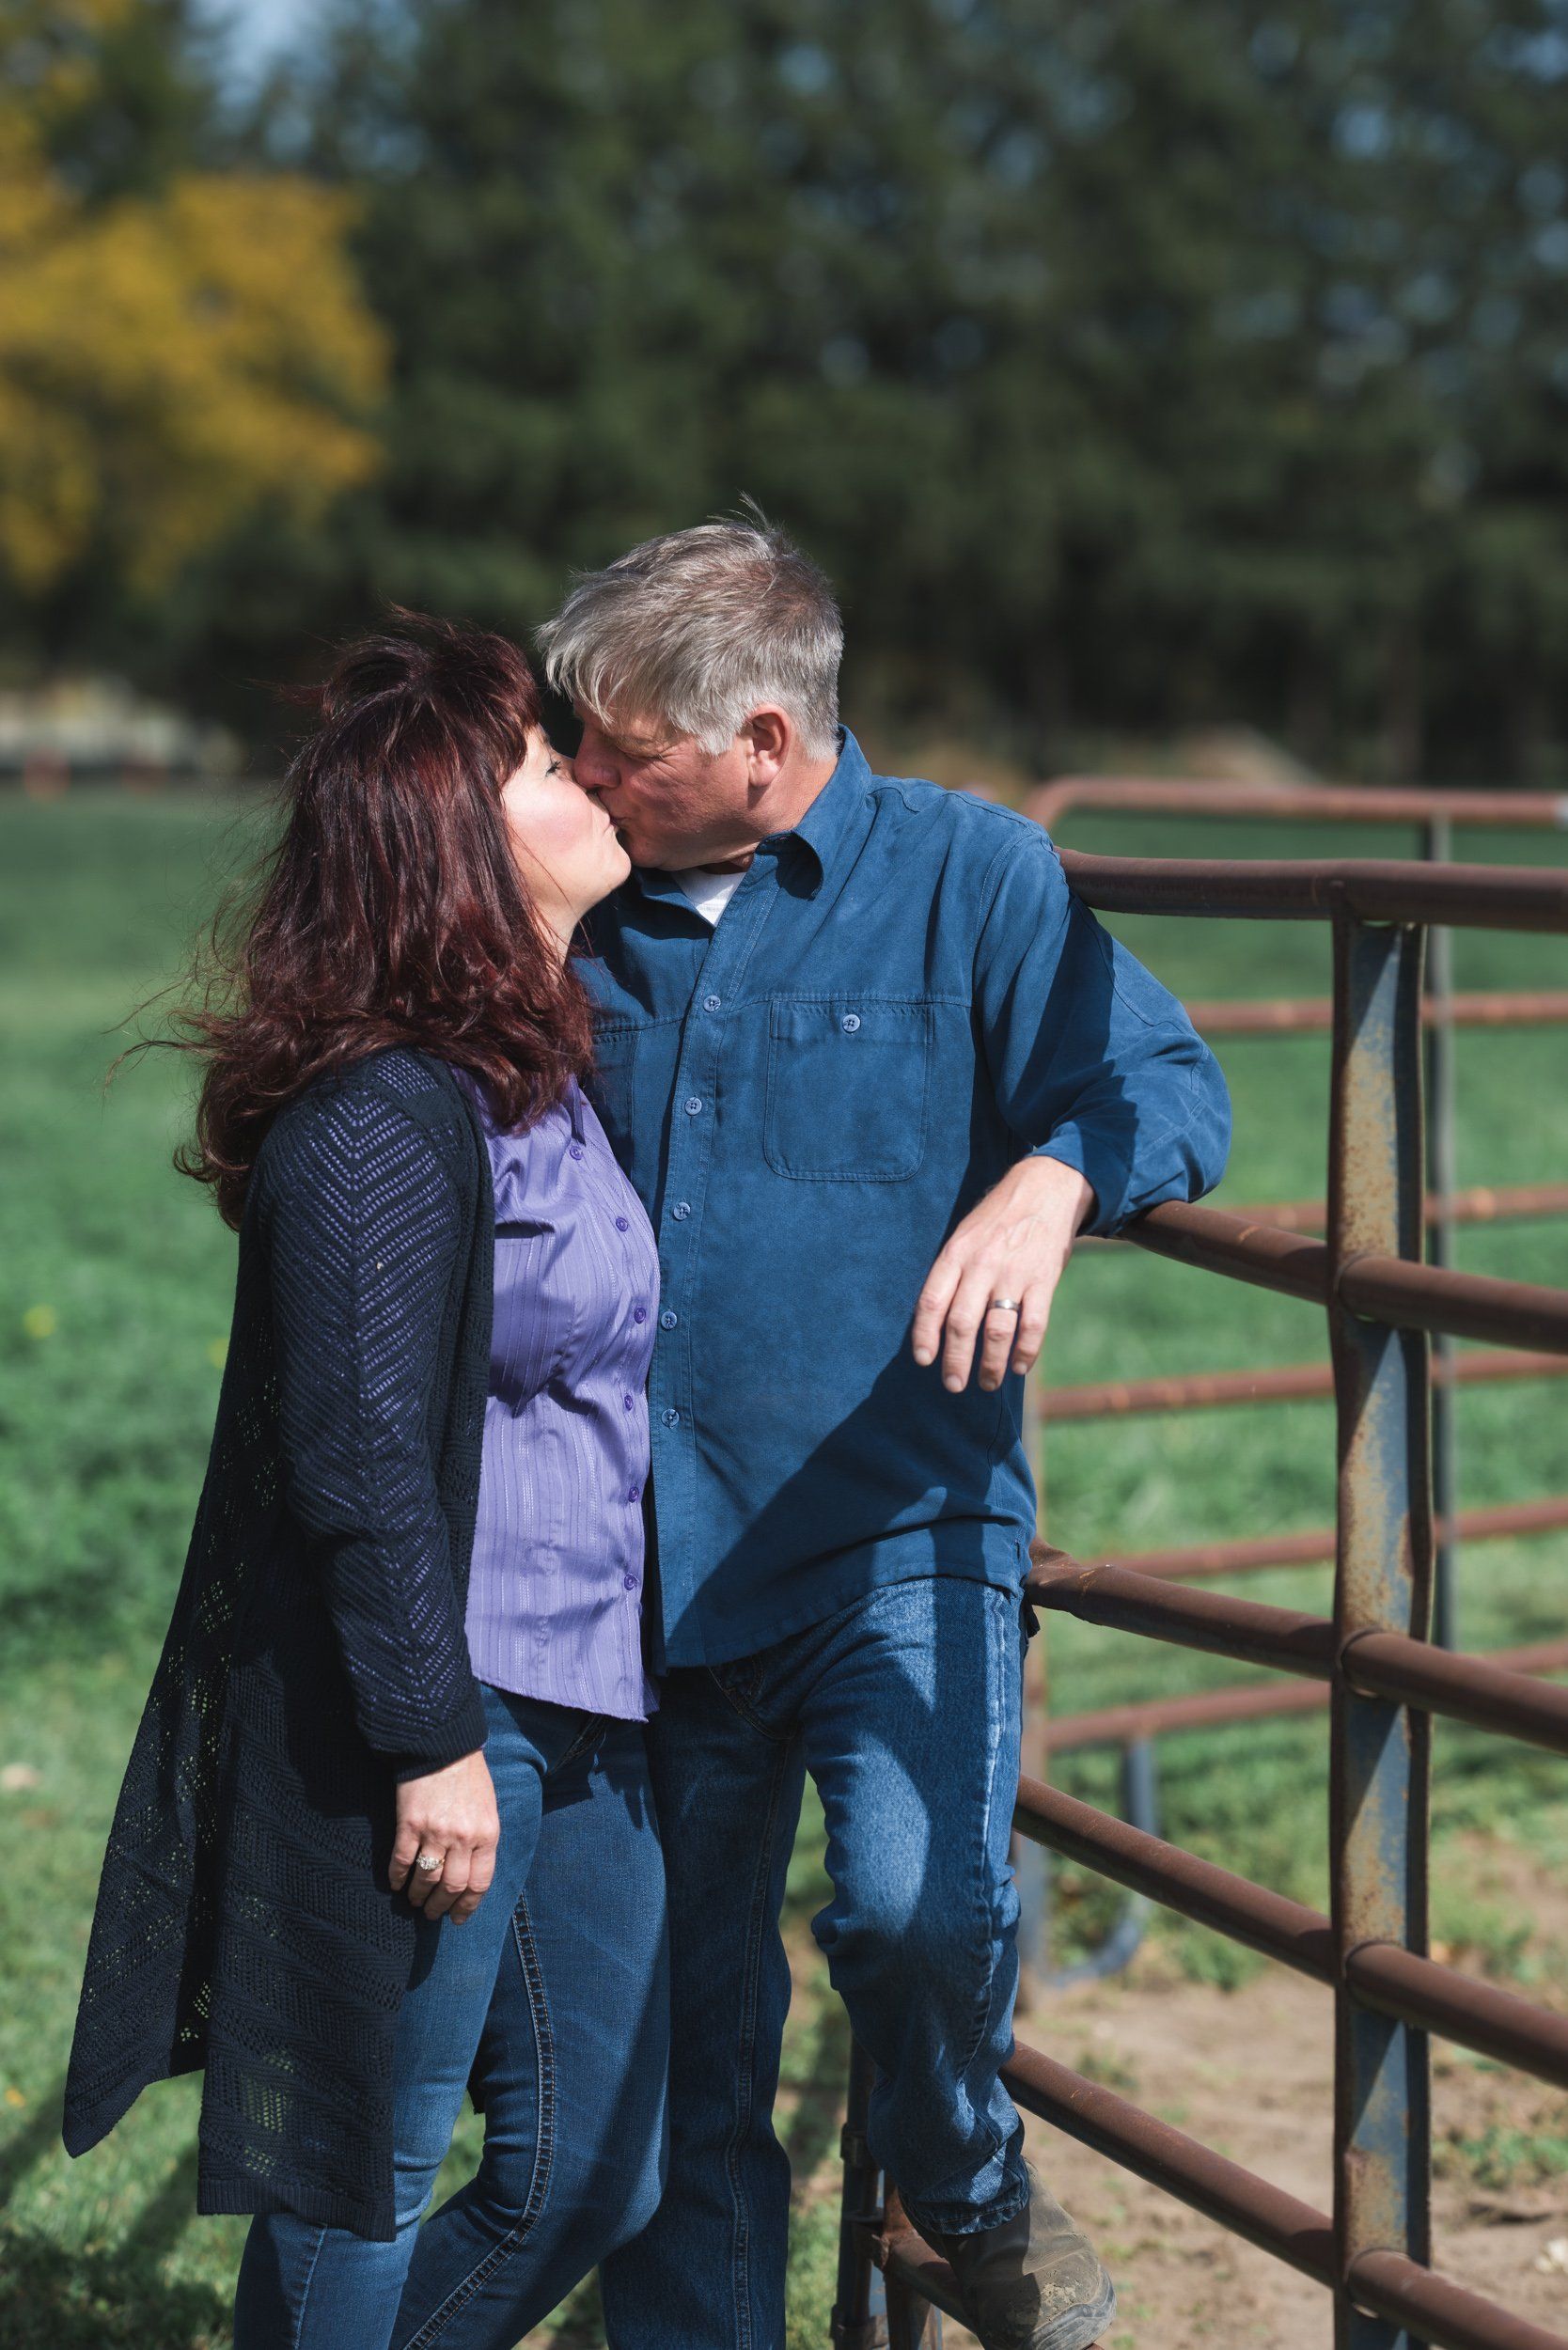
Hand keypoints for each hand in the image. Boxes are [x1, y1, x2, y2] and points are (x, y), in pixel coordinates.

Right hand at [389, 1747, 498, 1923]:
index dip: (467, 1906)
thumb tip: (471, 1873)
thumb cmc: (469, 1776)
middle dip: (440, 1907)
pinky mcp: (409, 1824)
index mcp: (487, 1834)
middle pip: (451, 1887)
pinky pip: (402, 1861)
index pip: (479, 1883)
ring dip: (418, 1896)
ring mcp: (435, 1832)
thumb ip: (482, 1840)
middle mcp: (463, 1838)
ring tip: (414, 1901)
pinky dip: (397, 1877)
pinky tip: (396, 1884)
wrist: (443, 1743)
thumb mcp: (488, 1808)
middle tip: (432, 1914)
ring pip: (426, 1879)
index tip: (458, 1918)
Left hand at [912, 1156, 1093, 1393]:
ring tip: (987, 1383)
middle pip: (962, 1323)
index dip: (925, 1335)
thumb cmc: (998, 1219)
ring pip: (997, 1330)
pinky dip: (1026, 1351)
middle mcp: (982, 1265)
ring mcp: (1014, 1273)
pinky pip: (1033, 1324)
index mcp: (956, 1253)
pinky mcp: (1044, 1279)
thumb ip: (952, 1273)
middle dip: (955, 1360)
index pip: (932, 1301)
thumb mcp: (964, 1235)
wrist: (1046, 1188)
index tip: (924, 1361)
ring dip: (990, 1364)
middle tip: (953, 1385)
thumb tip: (937, 1322)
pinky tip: (1018, 1367)